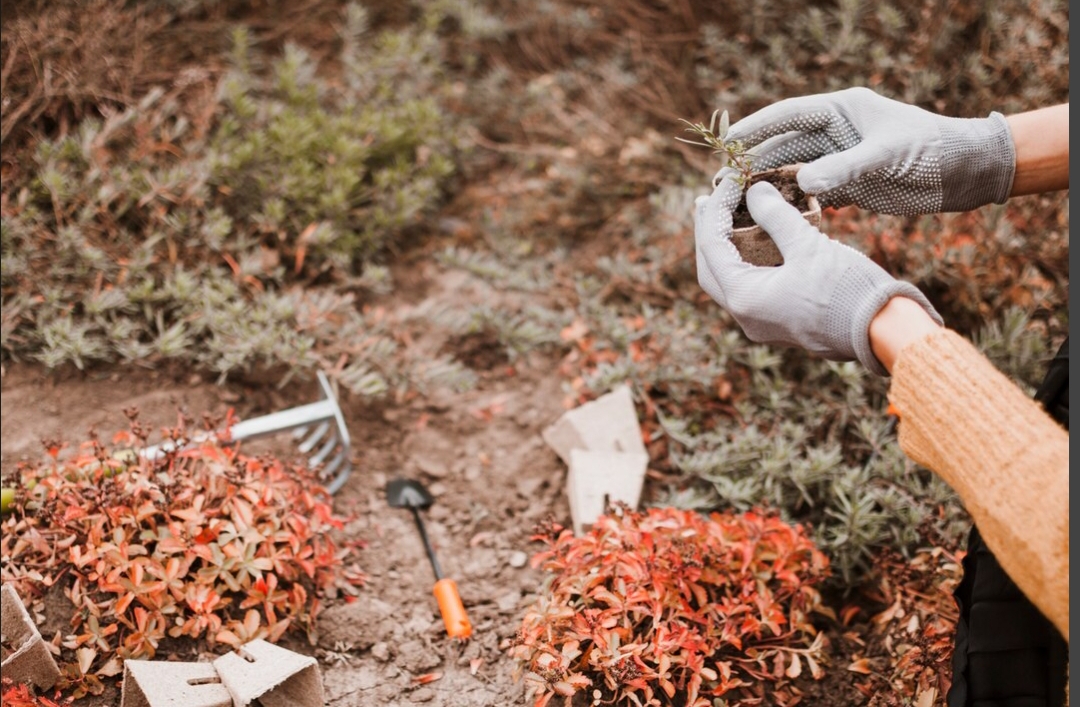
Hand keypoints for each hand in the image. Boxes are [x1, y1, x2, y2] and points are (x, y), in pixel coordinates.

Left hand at [694, 176, 942, 374]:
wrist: (882, 331)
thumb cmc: (846, 289)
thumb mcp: (808, 245)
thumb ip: (776, 216)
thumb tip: (755, 191)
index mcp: (744, 298)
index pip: (711, 246)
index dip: (715, 209)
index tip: (730, 181)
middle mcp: (745, 316)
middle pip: (711, 267)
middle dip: (709, 232)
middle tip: (711, 200)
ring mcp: (762, 323)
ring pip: (730, 280)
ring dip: (727, 248)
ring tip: (730, 216)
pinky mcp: (779, 322)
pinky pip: (752, 288)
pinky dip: (749, 262)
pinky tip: (757, 241)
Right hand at [724, 87, 1014, 214]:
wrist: (965, 173)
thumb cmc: (932, 150)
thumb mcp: (888, 155)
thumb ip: (844, 167)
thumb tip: (802, 181)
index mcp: (841, 110)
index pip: (789, 115)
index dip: (756, 128)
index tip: (728, 142)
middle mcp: (835, 133)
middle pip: (783, 147)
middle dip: (752, 164)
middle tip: (722, 183)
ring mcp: (838, 161)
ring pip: (792, 173)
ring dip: (766, 188)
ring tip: (736, 204)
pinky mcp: (846, 187)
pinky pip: (809, 196)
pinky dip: (790, 206)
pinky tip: (769, 220)